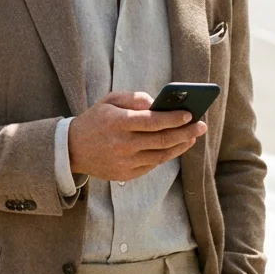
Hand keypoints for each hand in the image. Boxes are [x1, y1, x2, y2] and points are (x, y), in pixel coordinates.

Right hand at [67, 90, 207, 181]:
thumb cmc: (95, 120)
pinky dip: (166, 155)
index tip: (190, 114)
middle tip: (201, 125)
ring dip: (181, 145)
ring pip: (162, 155)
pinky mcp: (126, 175)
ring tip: (192, 136)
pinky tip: (175, 146)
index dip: (174, 118)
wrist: (72, 149)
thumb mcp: (109, 101)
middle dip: (186, 132)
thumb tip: (157, 103)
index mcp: (118, 123)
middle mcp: (123, 144)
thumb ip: (134, 98)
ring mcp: (125, 162)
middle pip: (162, 139)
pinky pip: (153, 165)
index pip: (152, 121)